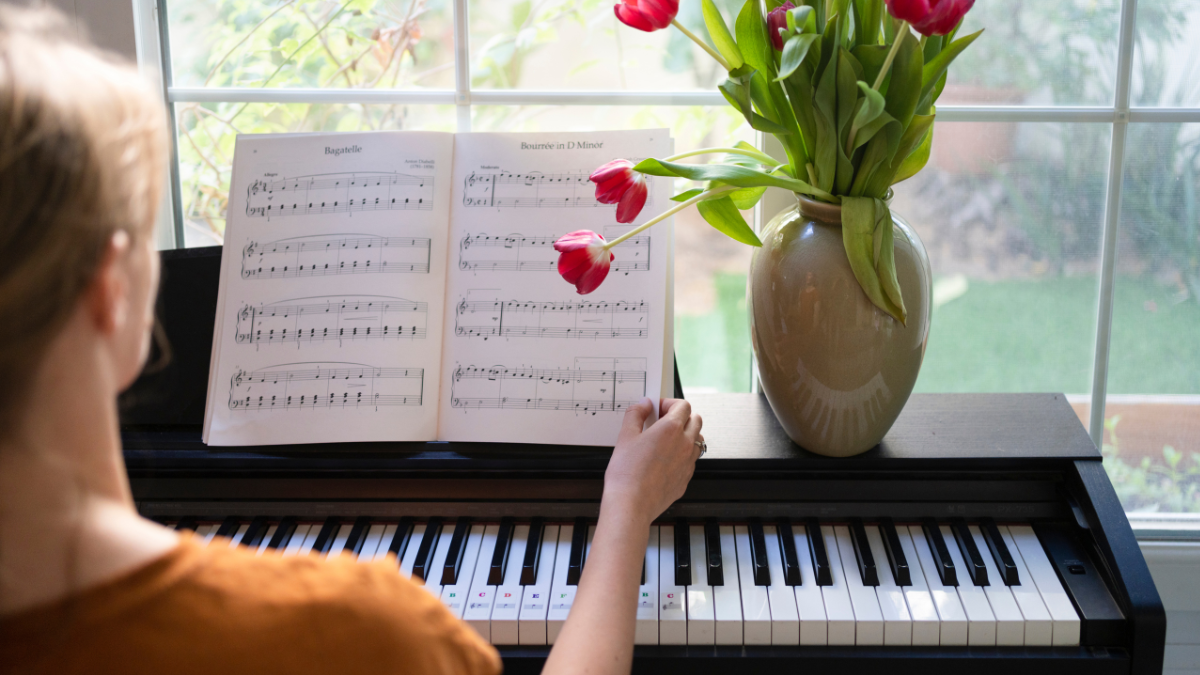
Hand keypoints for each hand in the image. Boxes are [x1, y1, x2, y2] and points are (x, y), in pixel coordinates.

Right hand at [601, 397, 702, 525]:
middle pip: (695, 419)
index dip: (669, 403)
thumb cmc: (627, 473)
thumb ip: (635, 414)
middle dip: (681, 416)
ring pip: (698, 440)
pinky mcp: (686, 478)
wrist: (632, 504)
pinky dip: (683, 454)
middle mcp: (685, 444)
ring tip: (667, 439)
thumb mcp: (625, 436)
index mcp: (671, 429)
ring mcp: (688, 462)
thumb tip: (644, 405)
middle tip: (663, 421)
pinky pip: (691, 460)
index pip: (683, 405)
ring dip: (686, 434)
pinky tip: (666, 459)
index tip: (658, 408)